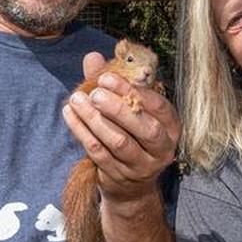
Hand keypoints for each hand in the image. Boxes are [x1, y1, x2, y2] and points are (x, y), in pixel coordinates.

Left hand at [63, 51, 179, 204]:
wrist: (130, 185)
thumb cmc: (132, 134)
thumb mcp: (129, 108)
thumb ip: (112, 84)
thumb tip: (92, 57)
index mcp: (171, 126)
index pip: (159, 107)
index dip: (134, 91)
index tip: (108, 78)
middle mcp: (162, 148)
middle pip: (144, 128)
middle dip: (117, 108)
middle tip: (95, 93)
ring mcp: (141, 166)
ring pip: (119, 142)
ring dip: (95, 120)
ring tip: (77, 100)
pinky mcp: (119, 176)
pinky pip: (99, 153)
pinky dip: (82, 133)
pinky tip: (70, 115)